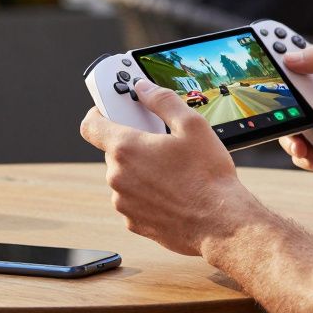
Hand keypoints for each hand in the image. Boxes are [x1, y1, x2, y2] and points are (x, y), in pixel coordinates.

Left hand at [80, 79, 261, 255]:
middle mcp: (118, 177)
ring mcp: (124, 203)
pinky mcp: (134, 222)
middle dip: (134, 144)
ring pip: (125, 177)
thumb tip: (144, 88)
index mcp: (126, 148)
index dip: (98, 113)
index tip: (109, 110)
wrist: (221, 223)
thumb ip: (162, 101)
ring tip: (173, 172)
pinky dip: (147, 194)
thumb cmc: (208, 177)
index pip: (91, 125)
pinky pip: (134, 200)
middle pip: (114, 152)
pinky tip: (173, 193)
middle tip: (161, 143)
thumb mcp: (192, 126)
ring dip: (141, 171)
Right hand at [279, 45, 312, 182]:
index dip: (274, 56)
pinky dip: (311, 160)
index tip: (256, 51)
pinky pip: (303, 157)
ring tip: (305, 147)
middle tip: (278, 117)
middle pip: (282, 102)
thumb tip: (289, 55)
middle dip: (276, 112)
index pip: (294, 61)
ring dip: (294, 143)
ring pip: (288, 133)